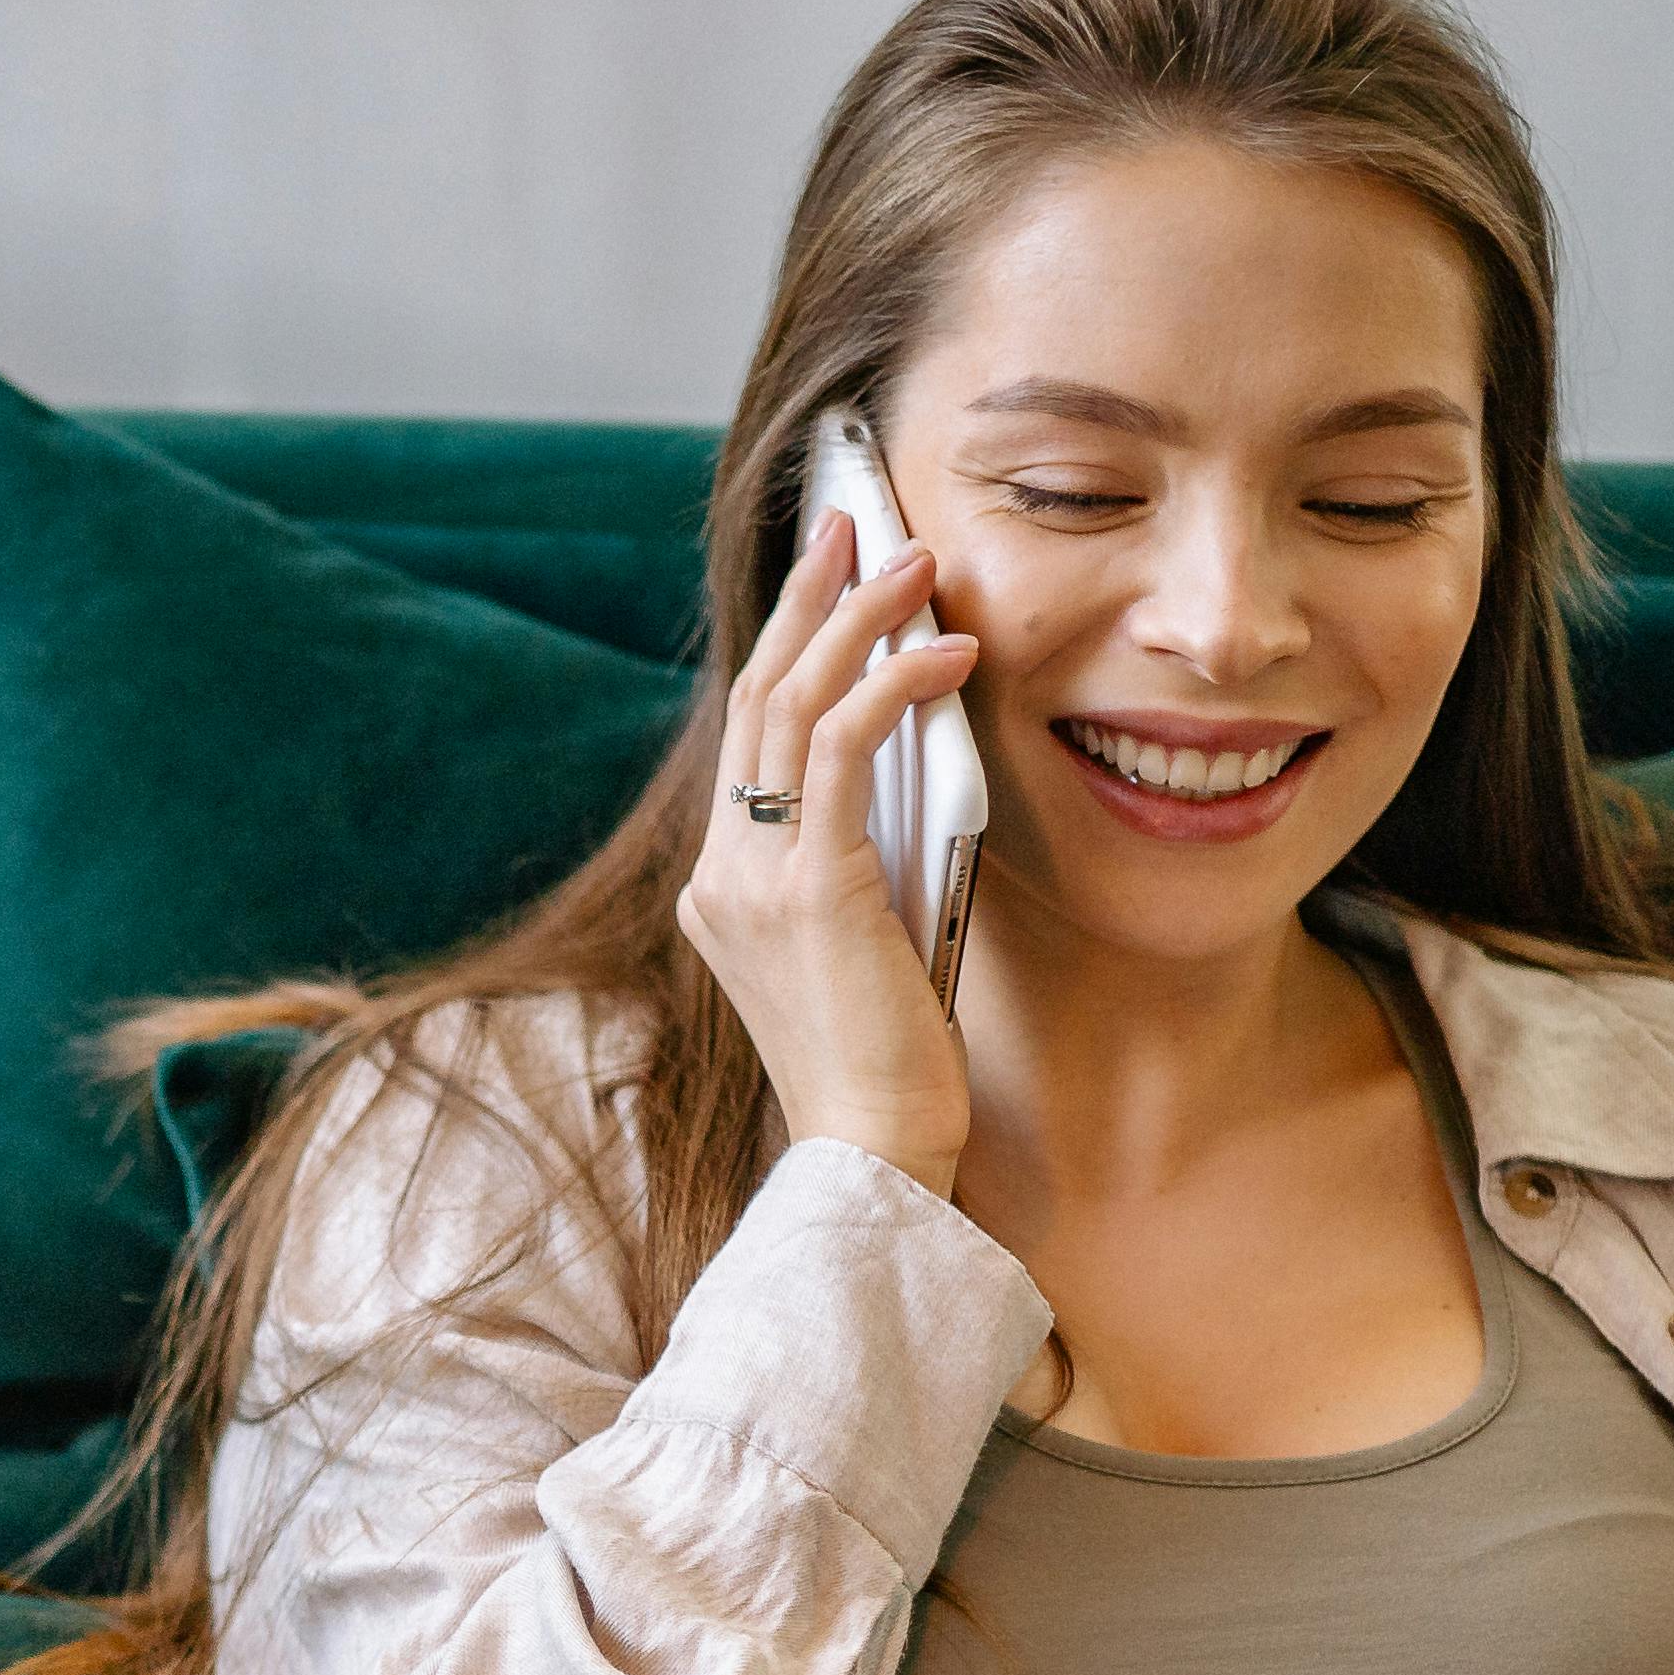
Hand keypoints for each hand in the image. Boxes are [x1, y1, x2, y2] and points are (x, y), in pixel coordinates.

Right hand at [673, 509, 981, 1199]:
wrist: (872, 1154)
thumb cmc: (888, 1068)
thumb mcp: (868, 942)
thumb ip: (864, 862)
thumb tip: (912, 772)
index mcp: (725, 888)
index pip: (750, 738)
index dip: (789, 644)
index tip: (832, 577)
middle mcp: (723, 874)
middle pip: (755, 698)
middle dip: (807, 599)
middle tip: (853, 520)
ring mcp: (754, 880)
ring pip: (790, 705)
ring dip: (855, 621)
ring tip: (914, 562)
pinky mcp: (809, 889)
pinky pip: (843, 750)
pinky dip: (896, 687)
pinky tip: (950, 656)